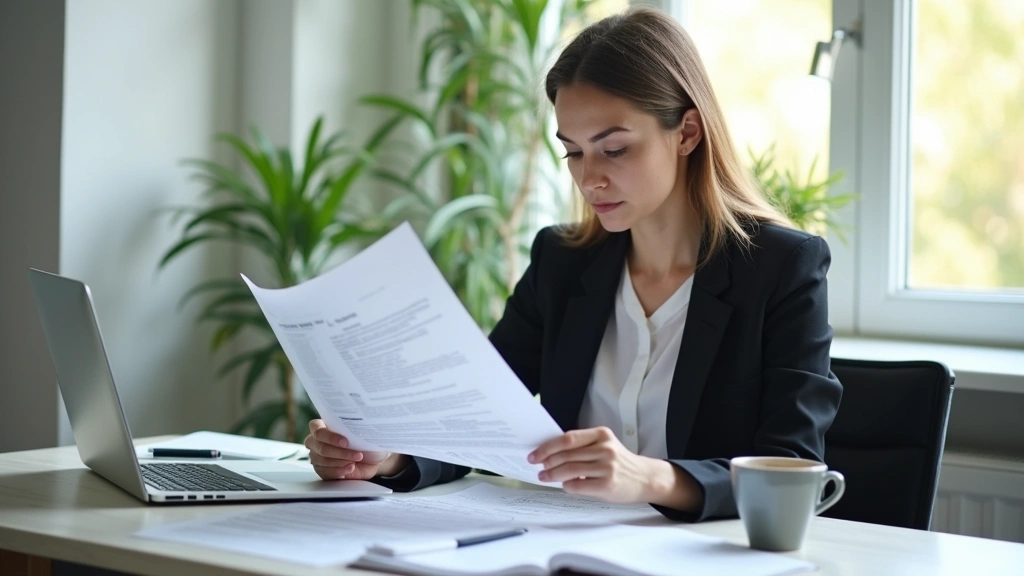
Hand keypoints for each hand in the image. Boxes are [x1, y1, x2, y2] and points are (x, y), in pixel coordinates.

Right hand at [304, 419, 407, 480]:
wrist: (372, 459)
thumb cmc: (365, 441)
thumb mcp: (363, 432)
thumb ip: (354, 427)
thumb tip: (355, 427)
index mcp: (323, 426)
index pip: (316, 428)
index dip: (330, 436)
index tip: (346, 442)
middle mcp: (317, 441)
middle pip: (320, 447)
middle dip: (340, 452)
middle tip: (357, 454)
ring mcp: (317, 457)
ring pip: (323, 461)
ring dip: (342, 461)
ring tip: (356, 461)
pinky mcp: (322, 471)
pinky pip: (326, 472)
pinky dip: (340, 471)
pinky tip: (351, 468)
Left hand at [527, 427, 655, 503]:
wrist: (644, 478)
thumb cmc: (619, 463)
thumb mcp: (604, 446)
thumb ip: (582, 447)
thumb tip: (550, 453)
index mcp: (602, 434)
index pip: (568, 438)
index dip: (548, 446)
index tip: (535, 454)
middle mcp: (605, 449)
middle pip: (566, 455)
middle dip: (547, 462)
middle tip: (538, 467)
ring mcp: (607, 467)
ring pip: (570, 470)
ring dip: (553, 475)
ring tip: (544, 477)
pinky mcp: (607, 485)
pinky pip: (578, 485)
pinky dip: (567, 486)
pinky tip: (564, 485)